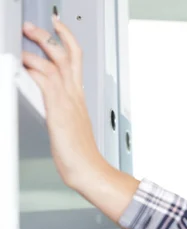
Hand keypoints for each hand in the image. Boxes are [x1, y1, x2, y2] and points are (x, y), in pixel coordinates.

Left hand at [22, 18, 104, 188]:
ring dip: (38, 47)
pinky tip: (25, 65)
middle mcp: (74, 97)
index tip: (57, 27)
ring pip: (56, 63)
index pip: (75, 60)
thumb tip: (52, 109)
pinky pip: (45, 82)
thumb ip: (63, 113)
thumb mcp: (71, 127)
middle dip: (49, 36)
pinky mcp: (58, 112)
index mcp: (78, 99)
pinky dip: (34, 69)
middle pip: (66, 55)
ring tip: (25, 39)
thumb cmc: (81, 156)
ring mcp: (67, 103)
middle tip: (33, 27)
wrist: (90, 171)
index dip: (67, 39)